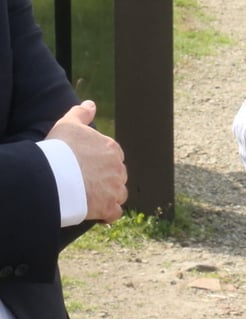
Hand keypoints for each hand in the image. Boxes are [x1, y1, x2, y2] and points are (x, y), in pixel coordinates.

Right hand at [46, 100, 126, 222]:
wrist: (54, 175)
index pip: (113, 156)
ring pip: (119, 193)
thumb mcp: (68, 124)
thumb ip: (81, 113)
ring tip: (94, 199)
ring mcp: (114, 187)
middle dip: (107, 180)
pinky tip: (99, 214)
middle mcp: (118, 168)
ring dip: (110, 196)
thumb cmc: (60, 149)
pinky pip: (114, 213)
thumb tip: (90, 104)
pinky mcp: (108, 206)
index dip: (101, 163)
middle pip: (117, 175)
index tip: (89, 167)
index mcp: (111, 149)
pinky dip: (108, 214)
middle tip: (88, 184)